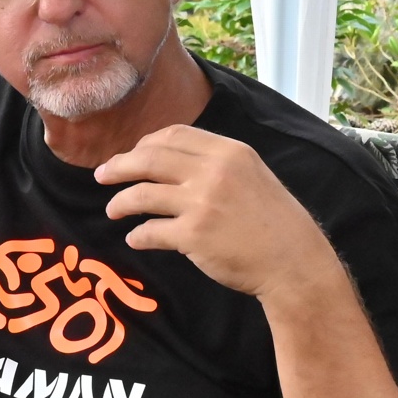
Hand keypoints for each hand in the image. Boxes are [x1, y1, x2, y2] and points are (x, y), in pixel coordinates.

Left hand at [95, 125, 341, 303]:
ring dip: (121, 202)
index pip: (173, 136)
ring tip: (113, 210)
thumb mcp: (253, 176)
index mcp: (229, 152)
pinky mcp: (194, 235)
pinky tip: (135, 238)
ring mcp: (202, 203)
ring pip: (142, 194)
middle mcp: (214, 171)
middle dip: (119, 166)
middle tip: (102, 176)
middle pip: (150, 158)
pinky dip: (137, 235)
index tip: (132, 156)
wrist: (294, 262)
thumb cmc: (276, 223)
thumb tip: (171, 163)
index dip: (145, 144)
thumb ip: (217, 166)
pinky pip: (150, 231)